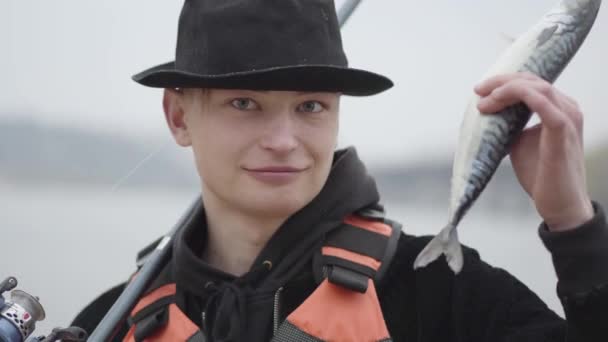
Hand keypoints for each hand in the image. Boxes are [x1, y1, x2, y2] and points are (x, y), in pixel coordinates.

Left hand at [474, 72, 592, 231]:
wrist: (559, 205)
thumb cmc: (541, 174)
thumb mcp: (519, 142)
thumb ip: (509, 124)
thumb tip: (487, 114)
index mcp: (558, 109)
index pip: (531, 83)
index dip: (504, 82)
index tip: (480, 91)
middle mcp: (567, 108)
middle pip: (533, 80)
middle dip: (501, 82)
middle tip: (478, 90)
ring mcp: (567, 119)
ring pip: (537, 88)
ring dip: (506, 90)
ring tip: (484, 101)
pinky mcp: (562, 132)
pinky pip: (543, 104)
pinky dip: (519, 96)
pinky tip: (498, 102)